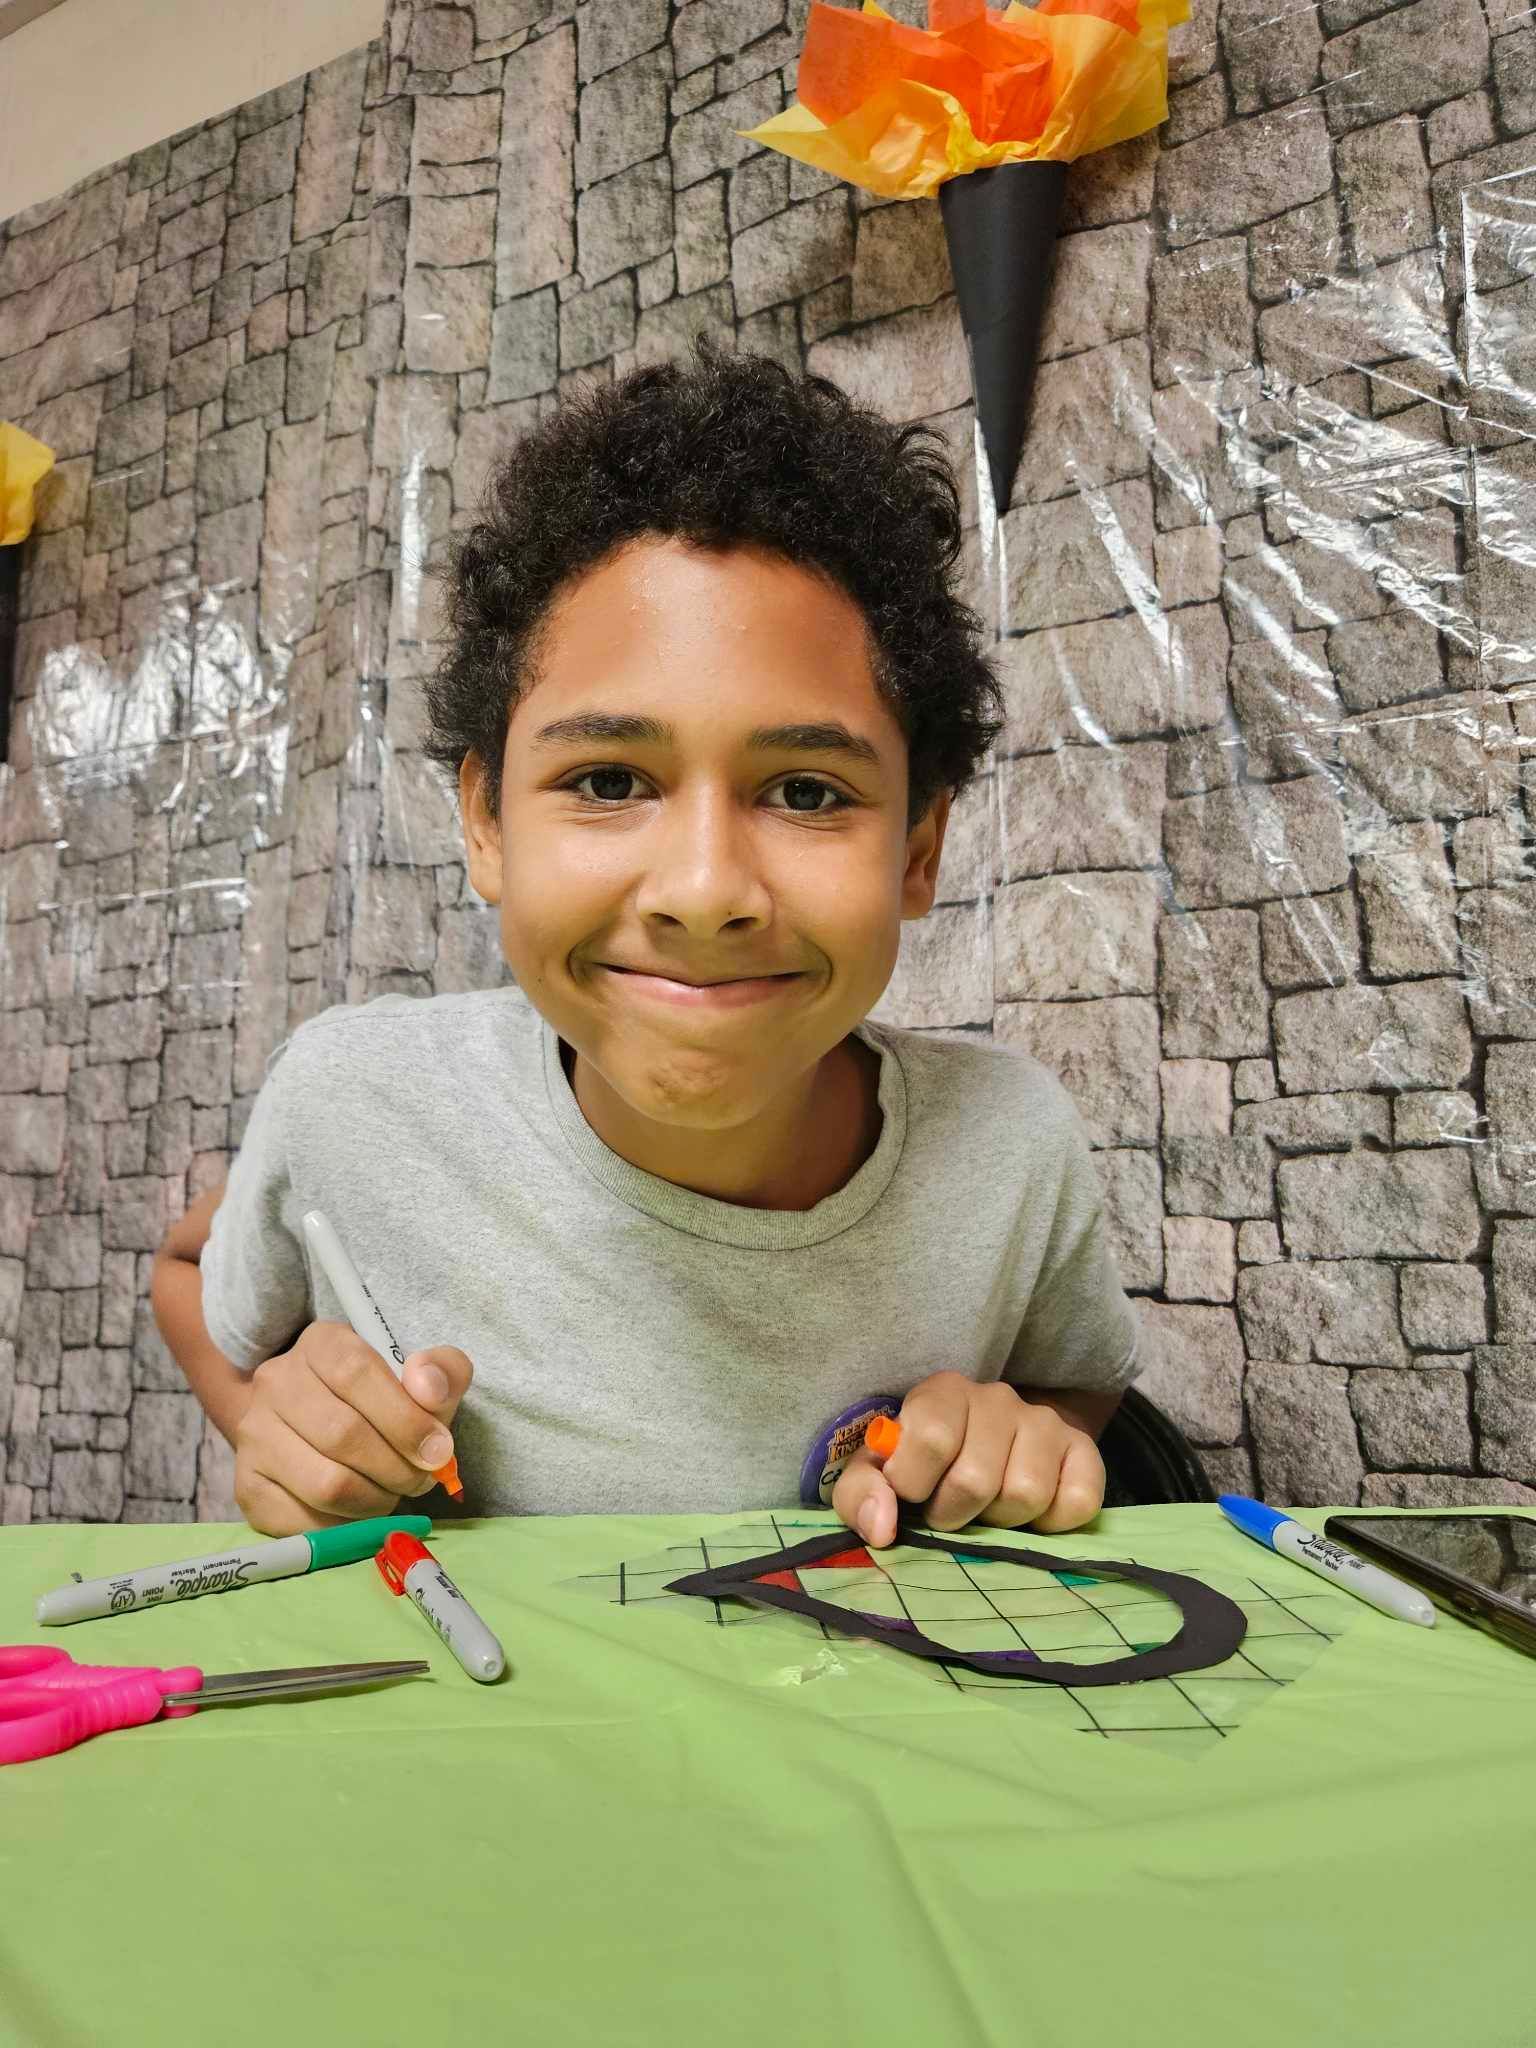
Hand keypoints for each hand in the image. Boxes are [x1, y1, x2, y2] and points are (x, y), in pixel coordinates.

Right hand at [231, 1321, 472, 1534]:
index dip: (404, 1419)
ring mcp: (254, 1434)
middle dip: (396, 1468)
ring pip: (324, 1483)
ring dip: (374, 1500)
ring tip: (393, 1494)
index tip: (438, 1451)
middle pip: (342, 1434)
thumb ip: (441, 1374)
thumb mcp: (421, 1377)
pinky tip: (359, 1511)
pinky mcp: (246, 1485)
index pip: (356, 1373)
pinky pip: (302, 1520)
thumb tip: (429, 1391)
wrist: (319, 1429)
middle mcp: (275, 1381)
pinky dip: (343, 1527)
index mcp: (321, 1343)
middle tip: (420, 1480)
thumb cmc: (382, 1402)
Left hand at [831, 1373, 1106, 1549]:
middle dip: (954, 1513)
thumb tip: (882, 1527)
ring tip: (988, 1510)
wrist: (989, 1448)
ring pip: (1026, 1493)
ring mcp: (1044, 1422)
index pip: (932, 1437)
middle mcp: (997, 1398)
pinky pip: (1078, 1501)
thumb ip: (861, 1494)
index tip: (910, 1495)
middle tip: (948, 1512)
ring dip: (1000, 1520)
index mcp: (943, 1393)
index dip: (915, 1483)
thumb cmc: (924, 1465)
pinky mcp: (1083, 1451)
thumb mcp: (877, 1474)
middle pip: (977, 1478)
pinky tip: (1031, 1516)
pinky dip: (1052, 1524)